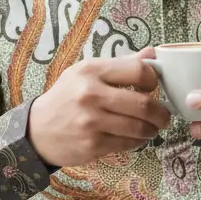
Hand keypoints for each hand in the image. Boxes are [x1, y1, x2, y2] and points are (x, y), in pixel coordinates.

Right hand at [27, 46, 171, 166]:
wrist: (36, 130)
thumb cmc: (67, 97)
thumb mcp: (87, 72)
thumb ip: (122, 64)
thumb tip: (153, 54)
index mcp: (92, 71)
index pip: (138, 71)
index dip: (153, 80)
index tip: (153, 87)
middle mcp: (91, 95)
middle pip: (144, 104)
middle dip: (161, 113)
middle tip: (164, 116)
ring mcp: (91, 122)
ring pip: (139, 128)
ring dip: (152, 129)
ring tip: (153, 128)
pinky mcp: (92, 145)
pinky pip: (127, 143)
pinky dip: (137, 141)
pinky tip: (135, 137)